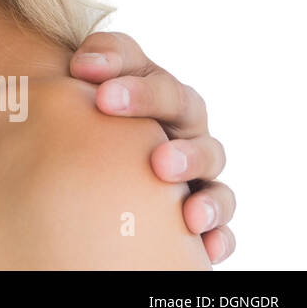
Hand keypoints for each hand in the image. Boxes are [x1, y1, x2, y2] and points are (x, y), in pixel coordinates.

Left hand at [70, 31, 234, 263]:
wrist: (95, 142)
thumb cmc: (93, 107)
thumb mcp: (93, 74)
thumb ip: (96, 59)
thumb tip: (85, 66)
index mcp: (163, 93)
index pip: (160, 86)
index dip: (138, 92)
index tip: (103, 98)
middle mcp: (186, 129)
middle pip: (191, 122)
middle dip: (178, 144)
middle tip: (155, 160)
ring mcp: (198, 171)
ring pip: (214, 176)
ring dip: (204, 191)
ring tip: (186, 212)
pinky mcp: (201, 212)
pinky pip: (221, 228)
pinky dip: (217, 237)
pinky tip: (204, 248)